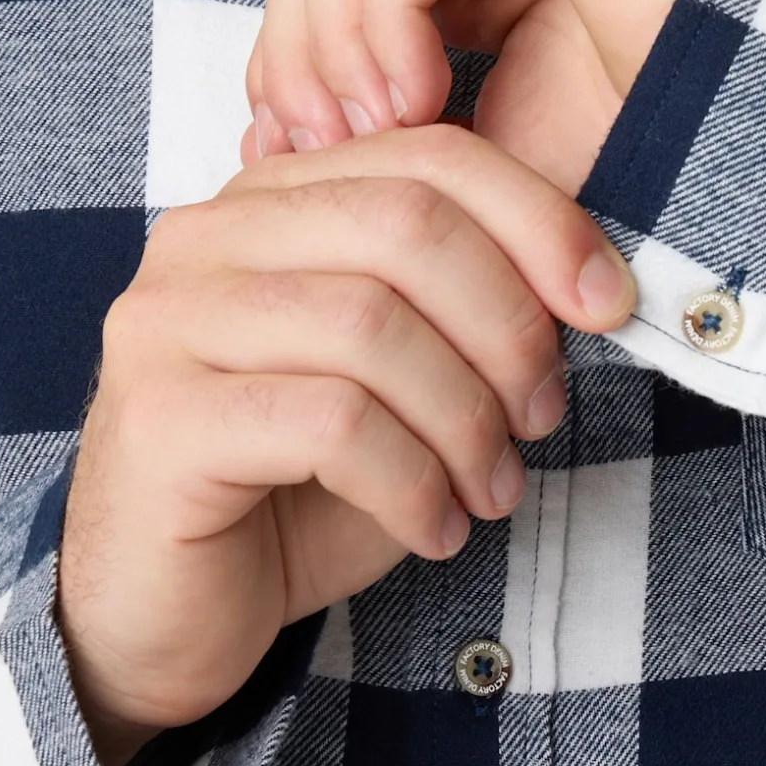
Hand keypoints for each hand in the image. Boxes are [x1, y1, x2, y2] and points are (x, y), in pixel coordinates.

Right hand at [57, 126, 635, 765]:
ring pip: (371, 325)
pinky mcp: (158, 418)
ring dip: (465, 420)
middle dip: (507, 325)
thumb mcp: (402, 379)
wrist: (171, 608)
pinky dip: (411, 482)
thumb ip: (463, 310)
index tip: (606, 302)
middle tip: (539, 416)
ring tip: (490, 488)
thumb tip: (585, 283)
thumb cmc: (299, 487)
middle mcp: (208, 237)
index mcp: (273, 202)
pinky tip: (433, 529)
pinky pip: (329, 423)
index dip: (538, 219)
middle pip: (405, 224)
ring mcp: (169, 321)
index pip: (427, 157)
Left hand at [243, 0, 724, 194]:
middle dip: (294, 51)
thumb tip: (255, 135)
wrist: (742, 142)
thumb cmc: (628, 156)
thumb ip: (370, 134)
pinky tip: (414, 93)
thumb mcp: (463, 159)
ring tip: (377, 128)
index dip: (288, 63)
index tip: (282, 156)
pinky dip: (379, 10)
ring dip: (332, 37)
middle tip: (316, 146)